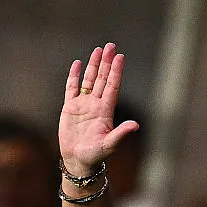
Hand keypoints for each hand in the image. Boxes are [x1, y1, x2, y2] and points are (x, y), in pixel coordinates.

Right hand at [58, 43, 138, 176]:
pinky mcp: (70, 108)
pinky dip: (74, 76)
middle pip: (102, 78)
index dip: (116, 71)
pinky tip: (77, 63)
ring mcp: (83, 105)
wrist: (79, 161)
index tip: (120, 56)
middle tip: (110, 45)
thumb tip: (135, 125)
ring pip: (89, 80)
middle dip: (106, 62)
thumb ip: (121, 133)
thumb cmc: (96, 155)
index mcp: (106, 111)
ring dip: (93, 65)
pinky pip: (72, 88)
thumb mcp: (109, 144)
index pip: (112, 86)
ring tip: (97, 50)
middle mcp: (96, 104)